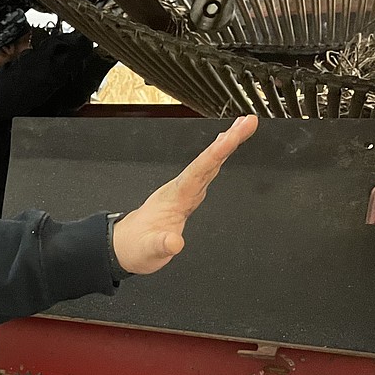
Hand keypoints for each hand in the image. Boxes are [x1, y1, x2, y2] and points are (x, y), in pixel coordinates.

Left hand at [112, 115, 257, 274]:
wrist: (125, 246)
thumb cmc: (136, 245)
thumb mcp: (148, 251)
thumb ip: (161, 245)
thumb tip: (174, 243)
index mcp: (174, 198)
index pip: (199, 170)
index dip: (217, 152)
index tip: (232, 135)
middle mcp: (180, 190)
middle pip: (207, 161)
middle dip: (228, 141)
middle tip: (248, 122)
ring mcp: (183, 192)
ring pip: (207, 164)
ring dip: (224, 145)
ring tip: (242, 127)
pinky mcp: (186, 197)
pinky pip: (205, 173)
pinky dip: (217, 158)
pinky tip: (223, 148)